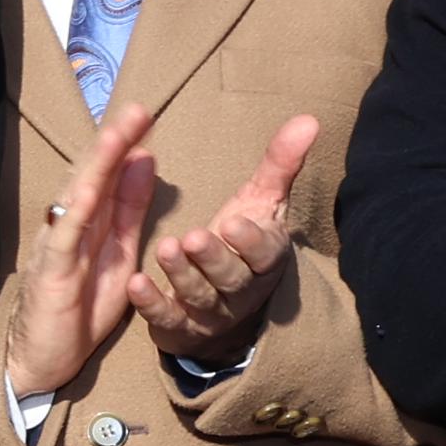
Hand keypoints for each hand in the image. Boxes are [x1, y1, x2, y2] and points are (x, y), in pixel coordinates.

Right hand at [0, 103, 160, 401]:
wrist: (45, 357)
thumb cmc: (79, 307)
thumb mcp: (118, 253)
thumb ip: (130, 209)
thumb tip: (145, 161)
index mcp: (92, 220)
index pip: (109, 174)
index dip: (127, 144)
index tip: (147, 115)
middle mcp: (70, 224)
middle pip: (91, 176)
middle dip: (113, 142)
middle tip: (138, 110)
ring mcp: (57, 245)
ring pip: (76, 198)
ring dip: (94, 167)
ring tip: (116, 137)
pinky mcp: (50, 271)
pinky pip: (63, 239)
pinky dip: (75, 214)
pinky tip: (88, 193)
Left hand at [131, 114, 321, 370]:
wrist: (223, 302)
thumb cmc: (240, 240)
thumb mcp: (261, 202)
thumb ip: (280, 165)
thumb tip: (310, 119)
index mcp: (264, 259)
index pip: (264, 253)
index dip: (250, 241)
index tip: (233, 222)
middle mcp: (241, 289)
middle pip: (231, 277)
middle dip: (214, 258)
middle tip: (194, 238)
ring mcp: (211, 311)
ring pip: (200, 296)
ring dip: (182, 274)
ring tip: (166, 248)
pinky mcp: (179, 326)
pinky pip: (167, 318)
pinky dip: (152, 304)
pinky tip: (136, 284)